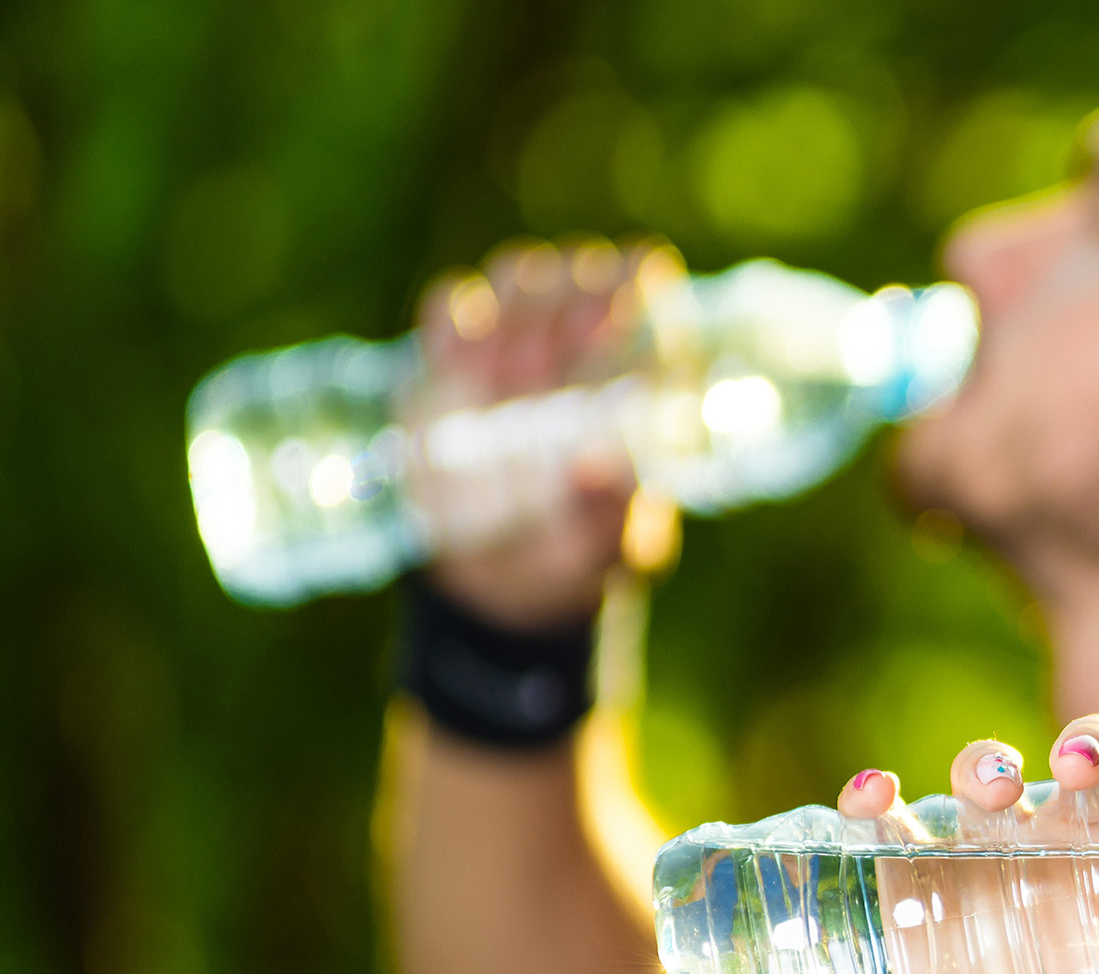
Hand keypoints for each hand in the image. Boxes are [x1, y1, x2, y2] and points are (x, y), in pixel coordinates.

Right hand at [411, 240, 653, 630]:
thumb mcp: (606, 551)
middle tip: (539, 371)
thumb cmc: (580, 555)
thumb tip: (593, 469)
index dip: (627, 289)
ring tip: (498, 384)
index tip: (603, 331)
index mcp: (645, 374)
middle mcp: (586, 343)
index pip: (647, 286)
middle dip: (560, 307)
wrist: (502, 577)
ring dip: (509, 316)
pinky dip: (450, 322)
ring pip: (520, 275)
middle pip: (581, 270)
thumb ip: (608, 514)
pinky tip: (453, 367)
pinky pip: (451, 303)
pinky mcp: (454, 357)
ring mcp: (519, 342)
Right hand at [845, 708, 1098, 973]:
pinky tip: (872, 797)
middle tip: (1078, 766)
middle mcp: (1063, 857)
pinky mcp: (911, 891)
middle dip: (1085, 748)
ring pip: (988, 785)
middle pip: (1080, 768)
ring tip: (989, 788)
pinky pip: (892, 831)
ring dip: (985, 767)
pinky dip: (877, 806)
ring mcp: (985, 867)